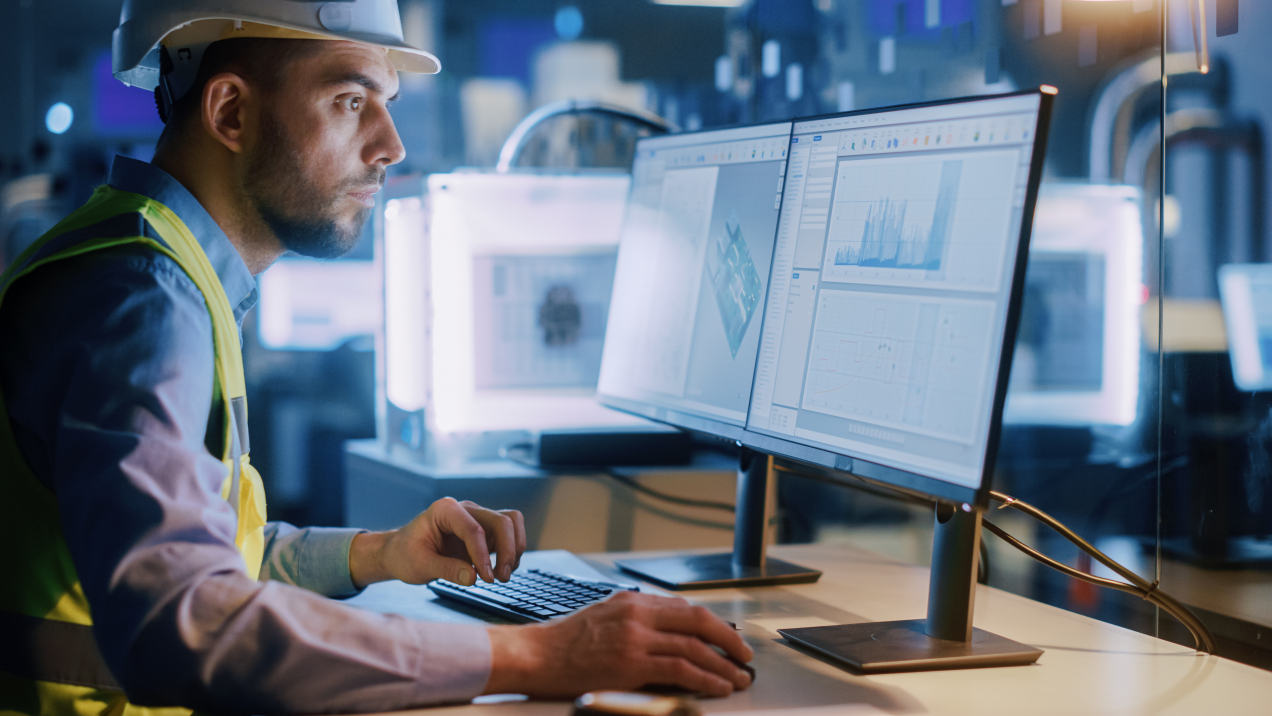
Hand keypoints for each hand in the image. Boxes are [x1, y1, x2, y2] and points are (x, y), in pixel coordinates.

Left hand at [349, 498, 526, 587]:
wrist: (400, 552)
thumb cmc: (405, 554)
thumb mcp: (420, 565)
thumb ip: (446, 570)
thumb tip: (473, 577)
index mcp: (446, 510)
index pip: (474, 529)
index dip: (483, 555)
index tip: (486, 578)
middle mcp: (465, 510)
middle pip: (501, 521)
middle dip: (508, 550)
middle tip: (501, 578)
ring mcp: (477, 519)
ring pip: (510, 524)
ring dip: (514, 549)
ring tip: (503, 575)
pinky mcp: (484, 532)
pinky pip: (509, 534)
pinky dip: (511, 552)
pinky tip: (500, 571)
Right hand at [485, 591, 753, 697]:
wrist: (535, 655)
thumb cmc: (564, 643)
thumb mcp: (605, 616)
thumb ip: (637, 620)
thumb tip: (672, 634)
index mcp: (633, 601)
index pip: (685, 608)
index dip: (714, 624)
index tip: (728, 637)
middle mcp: (637, 614)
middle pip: (698, 622)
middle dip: (728, 640)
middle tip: (745, 655)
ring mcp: (635, 638)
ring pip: (694, 647)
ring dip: (722, 664)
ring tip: (737, 677)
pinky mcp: (631, 664)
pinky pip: (680, 669)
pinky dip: (705, 678)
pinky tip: (717, 686)